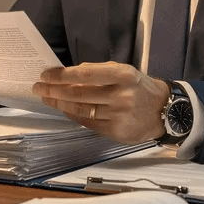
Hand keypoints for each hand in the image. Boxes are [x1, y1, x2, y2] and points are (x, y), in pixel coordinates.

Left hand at [32, 62, 168, 142]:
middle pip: (79, 94)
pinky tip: (65, 110)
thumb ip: (99, 72)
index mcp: (124, 75)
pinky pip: (88, 123)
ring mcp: (119, 115)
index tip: (46, 75)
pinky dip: (74, 116)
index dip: (62, 75)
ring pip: (81, 110)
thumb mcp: (124, 72)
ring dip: (59, 105)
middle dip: (54, 91)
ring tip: (47, 99)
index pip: (85, 74)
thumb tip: (69, 75)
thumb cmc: (140, 88)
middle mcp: (121, 96)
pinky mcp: (117, 132)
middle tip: (39, 88)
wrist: (165, 111)